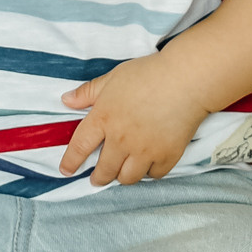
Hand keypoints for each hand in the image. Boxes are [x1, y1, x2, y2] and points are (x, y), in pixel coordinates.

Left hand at [59, 57, 208, 185]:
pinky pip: (153, 175)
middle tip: (97, 178)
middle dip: (98, 177)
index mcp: (104, 118)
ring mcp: (144, 150)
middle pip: (104, 170)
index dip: (71, 162)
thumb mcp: (113, 77)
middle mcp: (121, 139)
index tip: (66, 170)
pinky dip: (149, 172)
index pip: (80, 147)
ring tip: (123, 171)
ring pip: (127, 178)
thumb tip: (66, 100)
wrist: (186, 79)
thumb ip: (88, 92)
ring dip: (122, 176)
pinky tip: (148, 164)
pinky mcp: (166, 155)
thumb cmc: (149, 74)